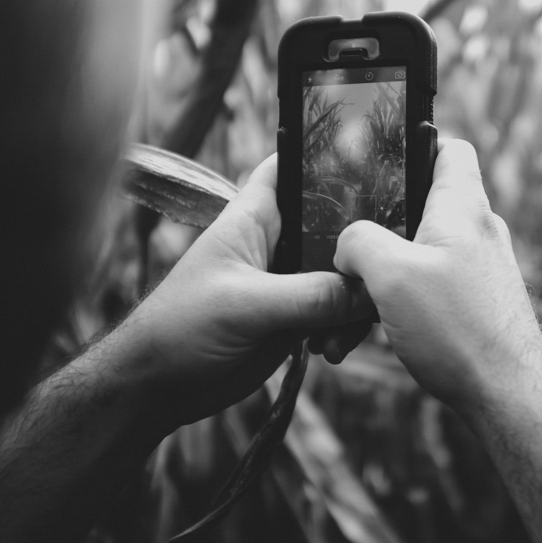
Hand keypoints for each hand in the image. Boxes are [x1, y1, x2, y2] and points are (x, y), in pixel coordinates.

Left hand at [127, 154, 372, 427]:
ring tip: (345, 333)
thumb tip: (366, 293)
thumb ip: (309, 295)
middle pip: (336, 225)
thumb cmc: (180, 327)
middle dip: (362, 246)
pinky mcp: (298, 318)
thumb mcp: (246, 305)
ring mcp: (291, 282)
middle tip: (382, 271)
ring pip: (345, 275)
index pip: (293, 166)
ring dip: (357, 300)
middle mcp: (279, 244)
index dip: (328, 157)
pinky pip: (338, 313)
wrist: (159, 386)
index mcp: (256, 219)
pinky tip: (334, 349)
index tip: (375, 162)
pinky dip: (347, 328)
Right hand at [333, 139, 541, 415]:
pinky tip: (373, 331)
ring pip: (418, 254)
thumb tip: (349, 244)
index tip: (377, 164)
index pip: (449, 148)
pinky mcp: (473, 300)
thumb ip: (360, 242)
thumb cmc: (459, 329)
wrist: (507, 395)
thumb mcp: (392, 275)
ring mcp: (477, 268)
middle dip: (379, 226)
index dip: (414, 145)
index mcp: (462, 208)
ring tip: (350, 309)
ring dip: (382, 276)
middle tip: (347, 246)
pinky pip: (427, 287)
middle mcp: (476, 231)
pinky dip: (398, 302)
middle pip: (422, 205)